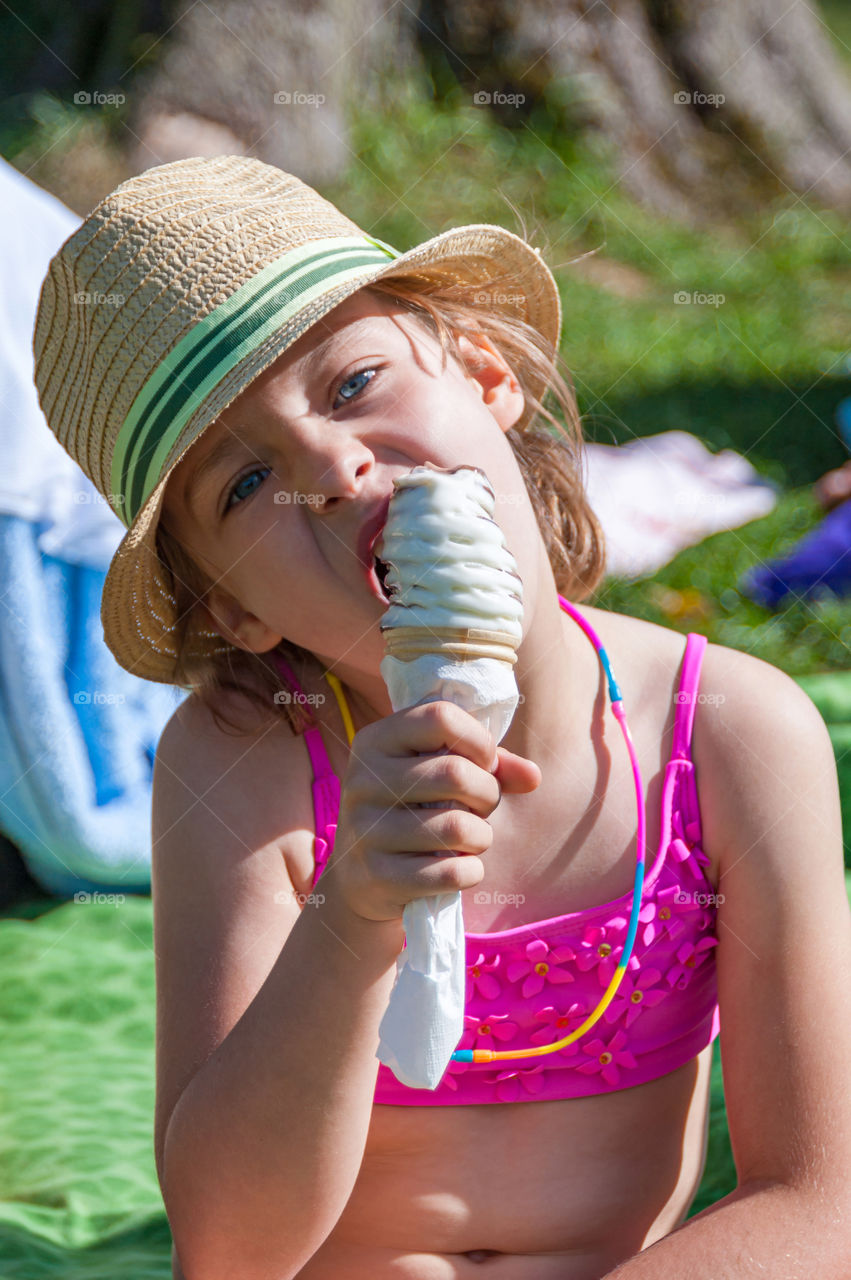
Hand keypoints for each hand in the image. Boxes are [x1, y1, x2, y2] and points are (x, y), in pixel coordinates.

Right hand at [322, 701, 540, 923]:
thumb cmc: (412, 811)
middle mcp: (362, 779)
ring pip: (457, 827)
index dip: (479, 740)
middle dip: (488, 794)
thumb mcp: (437, 775)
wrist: (361, 878)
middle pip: (454, 773)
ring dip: (481, 836)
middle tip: (484, 807)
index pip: (441, 717)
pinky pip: (450, 872)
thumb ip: (490, 766)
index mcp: (375, 740)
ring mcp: (364, 829)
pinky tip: (462, 868)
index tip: (484, 764)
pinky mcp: (376, 875)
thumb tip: (533, 776)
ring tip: (472, 838)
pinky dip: (471, 872)